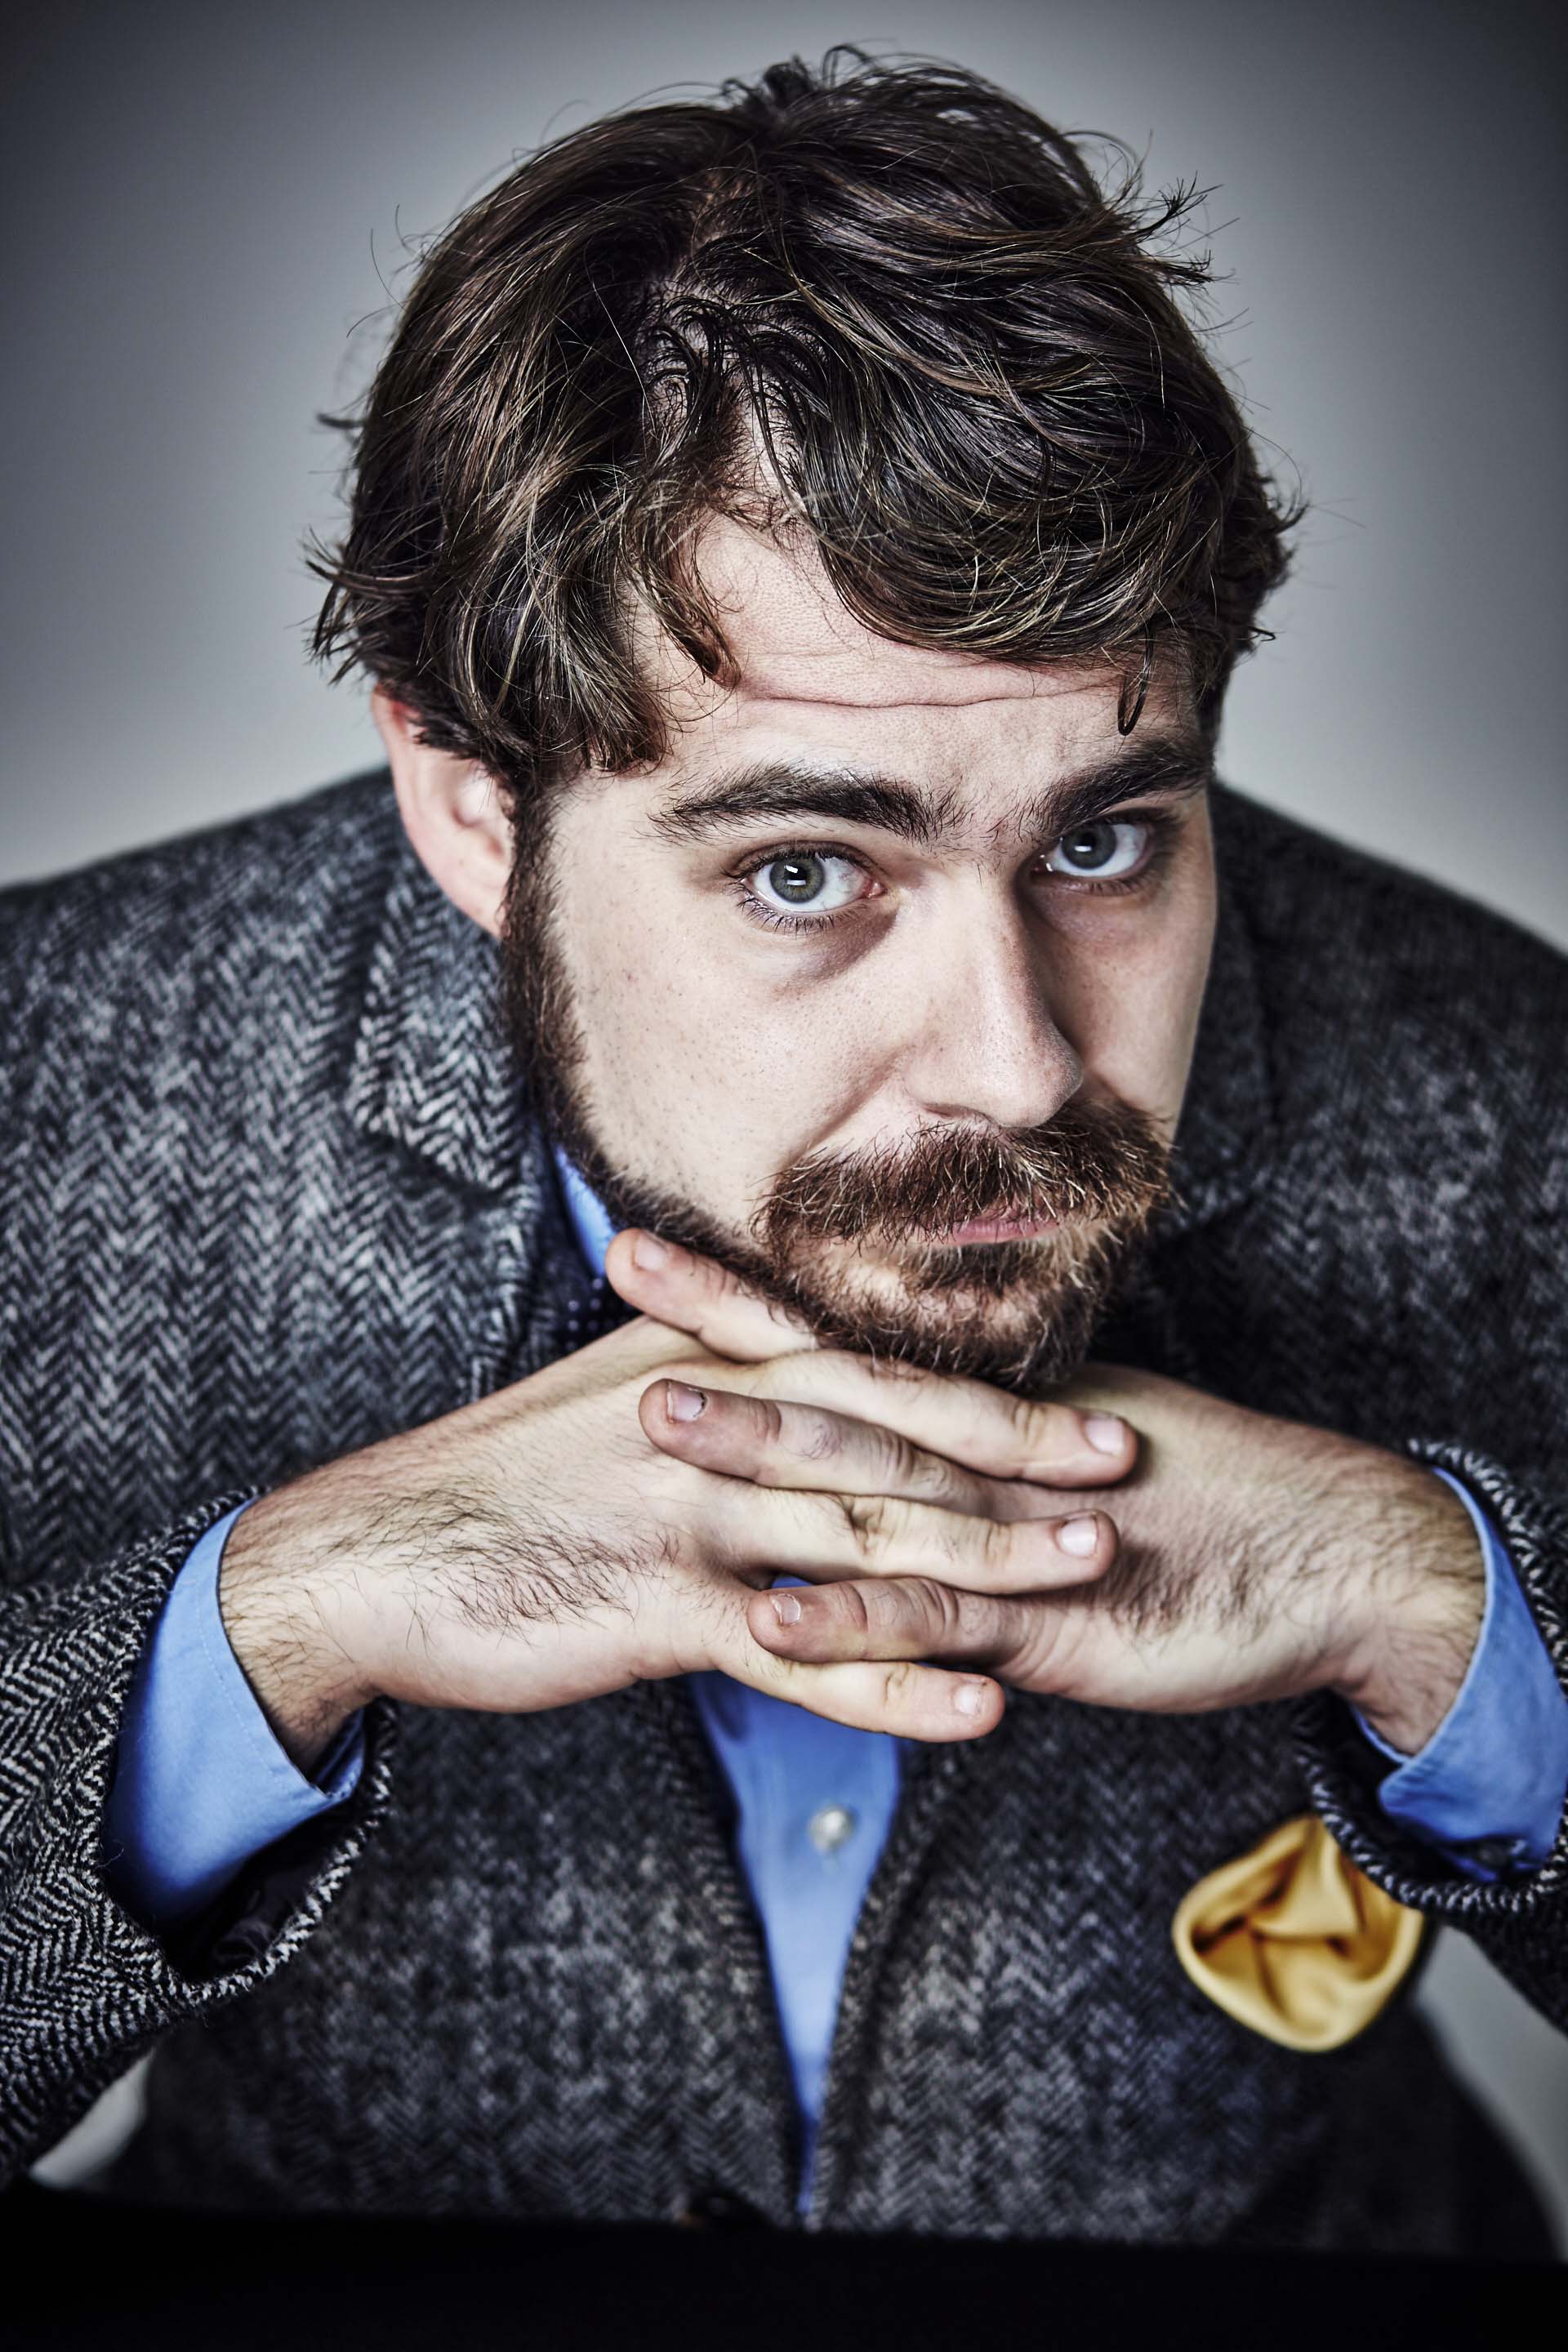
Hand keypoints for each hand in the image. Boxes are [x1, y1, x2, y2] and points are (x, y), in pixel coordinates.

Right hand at [218, 1243, 1135, 1770]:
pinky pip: (805, 1654)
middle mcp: (710, 1423)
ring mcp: (689, 1514)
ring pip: (867, 1534)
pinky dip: (897, 1684)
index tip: (1078, 1389)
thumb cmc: (499, 1482)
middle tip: (1127, 1469)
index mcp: (703, 1363)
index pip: (867, 1366)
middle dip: (1018, 1453)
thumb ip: (705, 1374)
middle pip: (892, 1435)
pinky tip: (978, 1709)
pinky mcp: (661, 1609)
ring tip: (1093, 1573)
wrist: (375, 1551)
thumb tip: (791, 1371)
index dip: (980, 1383)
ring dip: (988, 1555)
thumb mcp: (605, 1395)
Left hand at [611, 1245, 1485, 1753]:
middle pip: (836, 1384)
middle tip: (616, 1288)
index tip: (636, 1255)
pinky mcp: (1042, 1616)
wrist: (1328, 1555)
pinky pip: (932, 1616)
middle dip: (724, 1345)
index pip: (837, 1339)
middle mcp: (985, 1450)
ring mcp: (1007, 1529)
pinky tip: (767, 1623)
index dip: (735, 1300)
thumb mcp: (1063, 1472)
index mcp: (982, 1411)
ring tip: (659, 1431)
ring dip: (764, 1455)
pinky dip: (851, 1619)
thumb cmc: (1197, 1513)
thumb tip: (884, 1455)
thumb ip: (970, 1463)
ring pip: (870, 1484)